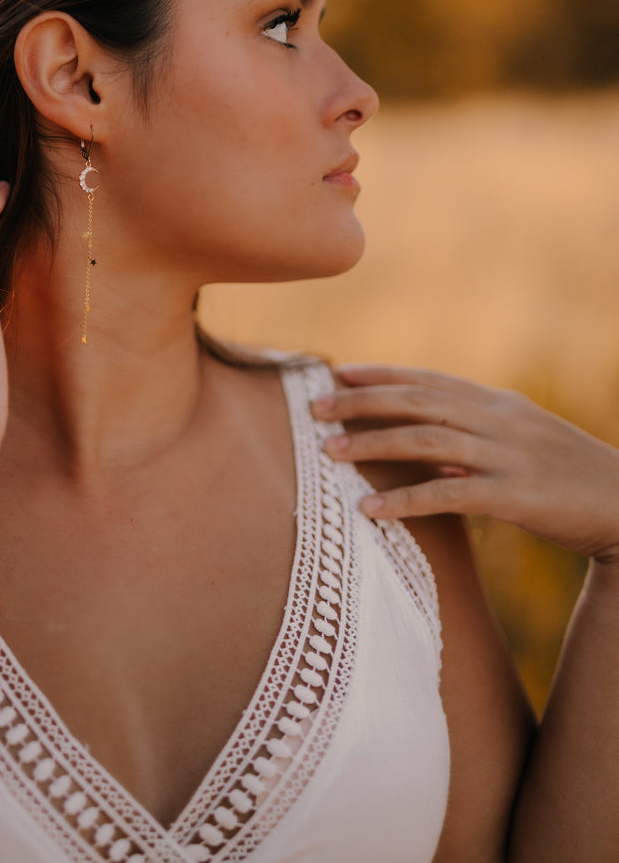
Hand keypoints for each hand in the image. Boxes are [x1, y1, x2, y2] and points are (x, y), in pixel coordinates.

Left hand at [313, 364, 618, 562]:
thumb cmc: (567, 477)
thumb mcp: (521, 442)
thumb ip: (475, 436)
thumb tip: (425, 447)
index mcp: (498, 402)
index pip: (428, 379)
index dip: (381, 373)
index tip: (338, 372)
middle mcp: (499, 419)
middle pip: (417, 400)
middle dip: (362, 402)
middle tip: (315, 408)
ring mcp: (508, 455)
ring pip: (426, 439)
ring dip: (372, 444)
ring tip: (328, 452)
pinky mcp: (516, 496)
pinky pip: (449, 494)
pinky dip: (405, 500)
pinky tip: (370, 510)